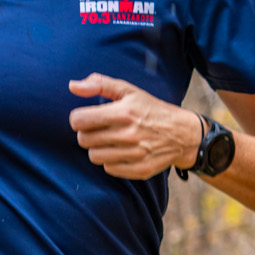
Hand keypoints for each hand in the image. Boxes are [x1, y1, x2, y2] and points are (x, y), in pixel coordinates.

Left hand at [68, 75, 202, 179]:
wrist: (182, 134)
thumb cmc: (151, 109)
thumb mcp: (129, 91)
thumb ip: (99, 84)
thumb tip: (72, 86)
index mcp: (123, 112)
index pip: (79, 121)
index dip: (78, 119)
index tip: (86, 118)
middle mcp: (128, 134)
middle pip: (84, 140)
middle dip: (87, 134)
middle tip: (99, 130)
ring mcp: (134, 154)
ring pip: (94, 156)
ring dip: (98, 148)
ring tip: (110, 141)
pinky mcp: (139, 170)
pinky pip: (109, 169)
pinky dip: (111, 161)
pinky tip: (121, 152)